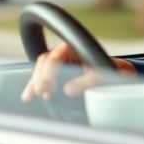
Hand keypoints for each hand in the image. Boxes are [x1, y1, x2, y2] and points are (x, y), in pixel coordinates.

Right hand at [20, 42, 135, 101]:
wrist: (115, 72)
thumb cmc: (110, 71)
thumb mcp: (102, 77)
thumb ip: (86, 82)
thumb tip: (67, 90)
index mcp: (74, 47)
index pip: (55, 56)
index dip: (49, 71)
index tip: (48, 86)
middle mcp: (64, 52)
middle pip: (44, 61)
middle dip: (40, 77)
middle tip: (44, 93)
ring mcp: (60, 61)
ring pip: (41, 68)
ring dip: (35, 82)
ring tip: (33, 96)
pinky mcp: (58, 72)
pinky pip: (43, 76)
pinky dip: (35, 86)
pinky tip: (28, 97)